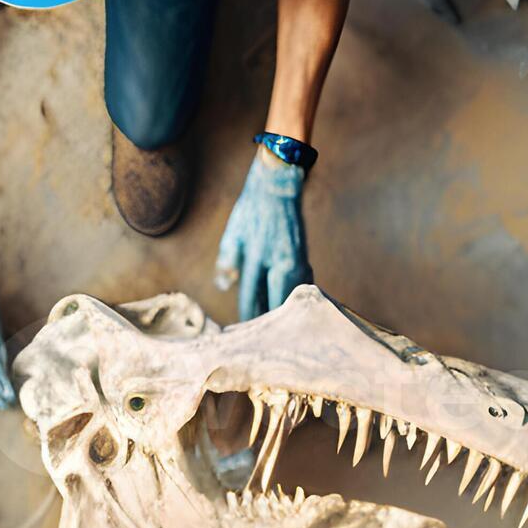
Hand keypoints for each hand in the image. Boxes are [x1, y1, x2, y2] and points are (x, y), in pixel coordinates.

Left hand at [215, 151, 311, 320]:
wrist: (278, 188)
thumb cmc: (251, 212)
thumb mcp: (232, 233)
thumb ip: (227, 260)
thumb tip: (224, 286)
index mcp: (258, 255)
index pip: (251, 294)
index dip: (246, 314)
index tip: (241, 330)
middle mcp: (281, 261)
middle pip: (275, 301)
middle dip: (267, 320)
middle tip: (260, 339)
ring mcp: (296, 261)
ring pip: (290, 297)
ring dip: (281, 312)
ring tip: (273, 329)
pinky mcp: (303, 260)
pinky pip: (299, 287)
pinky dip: (292, 299)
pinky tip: (287, 309)